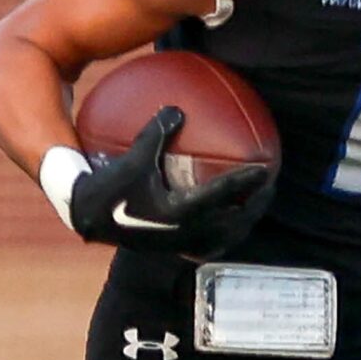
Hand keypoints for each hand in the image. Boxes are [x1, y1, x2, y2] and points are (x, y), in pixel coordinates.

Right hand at [67, 106, 272, 255]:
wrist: (90, 220)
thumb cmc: (111, 187)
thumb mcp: (134, 157)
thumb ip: (157, 132)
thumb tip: (178, 109)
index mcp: (181, 210)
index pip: (225, 193)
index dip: (249, 180)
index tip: (267, 167)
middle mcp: (188, 232)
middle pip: (236, 220)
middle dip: (257, 204)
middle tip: (270, 186)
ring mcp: (185, 245)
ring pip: (228, 237)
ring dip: (245, 221)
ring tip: (255, 205)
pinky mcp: (178, 251)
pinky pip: (212, 245)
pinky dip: (226, 233)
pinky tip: (228, 223)